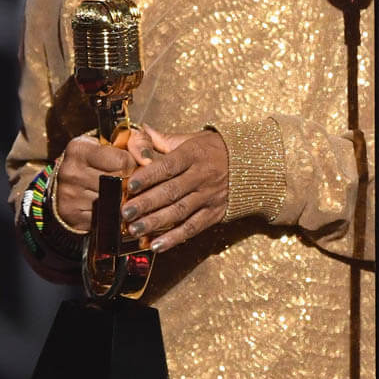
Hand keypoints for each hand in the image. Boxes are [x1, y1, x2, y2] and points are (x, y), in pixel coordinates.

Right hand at [54, 134, 137, 232]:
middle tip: (127, 179)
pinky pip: (103, 217)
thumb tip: (147, 160)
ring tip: (119, 190)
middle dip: (128, 182)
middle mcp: (70, 171)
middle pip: (117, 183)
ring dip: (122, 199)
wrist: (73, 178)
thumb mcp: (118, 140)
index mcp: (79, 148)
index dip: (132, 164)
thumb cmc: (100, 156)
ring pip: (112, 202)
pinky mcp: (71, 216)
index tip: (130, 163)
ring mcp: (68, 195)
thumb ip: (138, 141)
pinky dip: (111, 213)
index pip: (122, 161)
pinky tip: (109, 204)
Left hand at [119, 126, 228, 252]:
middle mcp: (202, 176)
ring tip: (134, 230)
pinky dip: (174, 238)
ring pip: (180, 212)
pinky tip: (156, 245)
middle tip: (125, 212)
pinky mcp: (215, 214)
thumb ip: (163, 140)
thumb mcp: (192, 139)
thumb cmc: (216, 150)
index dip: (149, 175)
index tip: (130, 184)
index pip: (168, 165)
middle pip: (171, 191)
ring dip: (156, 223)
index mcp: (194, 154)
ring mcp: (209, 196)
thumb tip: (139, 134)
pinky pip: (193, 227)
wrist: (253, 164)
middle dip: (146, 203)